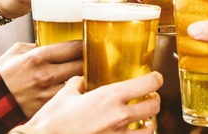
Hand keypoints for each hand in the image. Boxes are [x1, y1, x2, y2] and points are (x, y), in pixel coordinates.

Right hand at [0, 41, 82, 117]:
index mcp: (38, 57)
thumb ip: (37, 45)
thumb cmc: (3, 74)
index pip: (74, 47)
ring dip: (83, 78)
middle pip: (82, 64)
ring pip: (79, 83)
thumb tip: (53, 41)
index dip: (86, 44)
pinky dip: (74, 92)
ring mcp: (49, 93)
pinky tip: (73, 89)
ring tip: (84, 74)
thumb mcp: (17, 51)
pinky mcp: (49, 107)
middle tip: (91, 58)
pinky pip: (68, 97)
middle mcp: (46, 75)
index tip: (90, 43)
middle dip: (88, 60)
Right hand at [21, 72, 162, 133]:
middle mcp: (119, 116)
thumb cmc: (52, 121)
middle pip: (154, 106)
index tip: (155, 78)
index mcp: (109, 97)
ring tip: (144, 119)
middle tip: (149, 97)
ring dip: (149, 122)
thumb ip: (76, 84)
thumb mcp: (64, 95)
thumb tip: (80, 81)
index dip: (155, 79)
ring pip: (150, 129)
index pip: (146, 84)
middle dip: (154, 100)